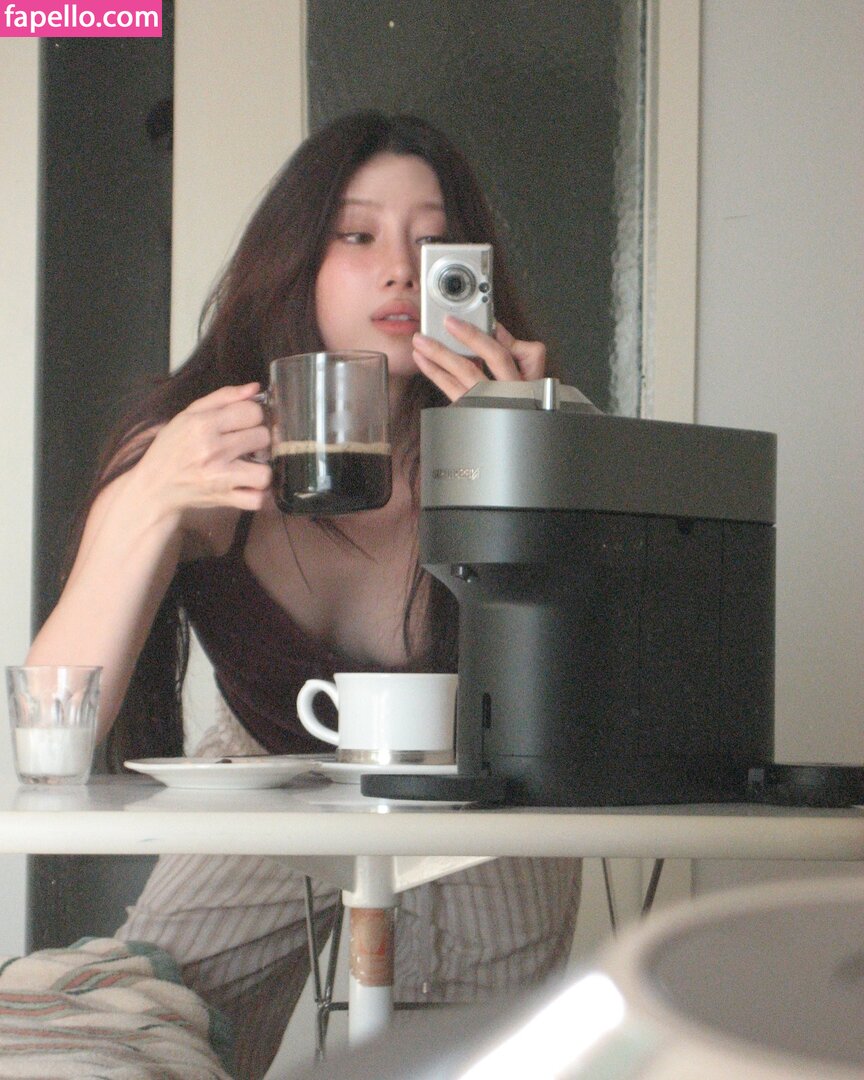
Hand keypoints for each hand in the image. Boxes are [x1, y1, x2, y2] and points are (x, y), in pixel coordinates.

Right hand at [133, 383, 272, 519]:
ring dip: (260, 469)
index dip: (252, 416)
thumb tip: (254, 388)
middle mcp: (212, 449)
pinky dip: (257, 495)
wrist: (155, 485)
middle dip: (257, 440)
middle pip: (262, 437)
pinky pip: (257, 500)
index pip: (252, 411)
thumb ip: (223, 397)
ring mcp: (219, 477)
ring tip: (248, 467)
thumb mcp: (189, 415)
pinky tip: (247, 486)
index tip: (244, 423)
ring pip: (265, 471)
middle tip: (244, 445)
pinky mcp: (223, 499)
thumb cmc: (172, 448)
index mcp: (203, 424)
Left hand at [412, 317, 545, 400]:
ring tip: (423, 341)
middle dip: (466, 338)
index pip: (507, 353)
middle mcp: (507, 393)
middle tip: (447, 322)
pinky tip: (425, 362)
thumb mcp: (529, 375)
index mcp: (524, 382)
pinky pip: (451, 390)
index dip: (486, 335)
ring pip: (465, 374)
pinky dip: (436, 373)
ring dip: (441, 354)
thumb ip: (515, 350)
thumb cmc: (523, 402)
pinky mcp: (471, 412)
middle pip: (488, 359)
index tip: (471, 320)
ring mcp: (487, 404)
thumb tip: (496, 329)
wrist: (517, 440)